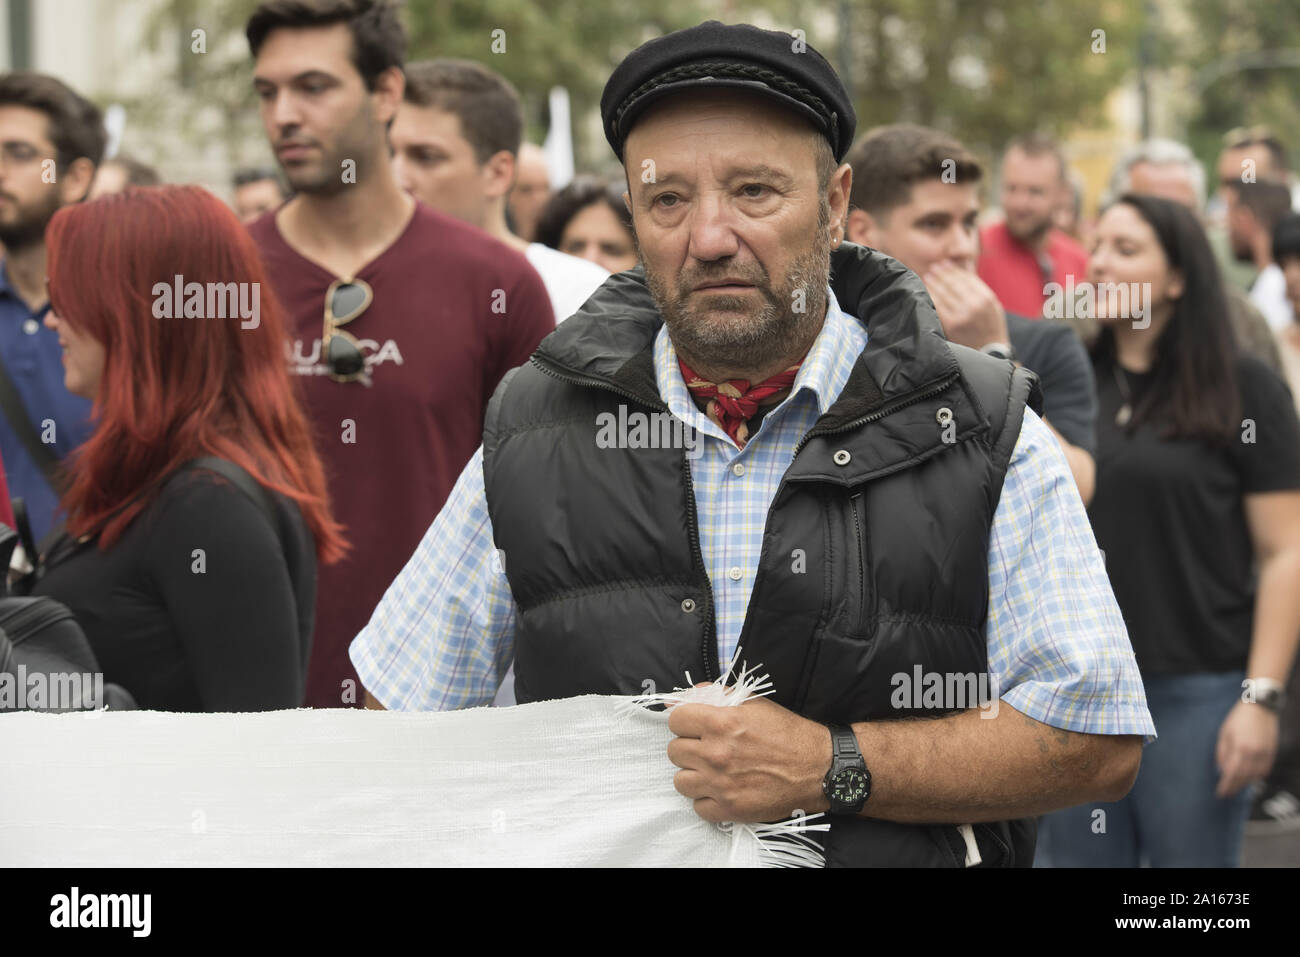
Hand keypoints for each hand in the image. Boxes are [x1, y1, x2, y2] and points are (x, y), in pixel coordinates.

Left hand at [667, 691, 831, 822]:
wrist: (816, 768)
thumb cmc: (786, 733)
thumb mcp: (752, 702)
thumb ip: (712, 696)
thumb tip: (675, 700)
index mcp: (721, 722)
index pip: (676, 720)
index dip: (685, 722)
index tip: (696, 727)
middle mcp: (716, 753)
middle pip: (674, 751)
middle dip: (689, 748)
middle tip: (707, 749)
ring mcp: (721, 784)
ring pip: (681, 781)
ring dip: (694, 775)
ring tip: (712, 771)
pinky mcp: (730, 809)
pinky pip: (697, 807)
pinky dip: (707, 799)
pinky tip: (721, 790)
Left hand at [923, 264, 1009, 350]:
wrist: (990, 353)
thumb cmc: (990, 328)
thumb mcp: (993, 306)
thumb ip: (979, 290)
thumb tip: (962, 272)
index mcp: (987, 297)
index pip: (966, 278)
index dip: (953, 270)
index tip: (944, 264)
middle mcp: (975, 304)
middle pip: (953, 283)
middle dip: (941, 274)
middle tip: (933, 268)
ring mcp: (963, 315)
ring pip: (944, 293)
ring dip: (934, 283)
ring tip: (927, 277)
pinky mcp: (952, 325)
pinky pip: (938, 306)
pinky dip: (931, 296)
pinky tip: (926, 291)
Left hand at [1214, 700, 1278, 797]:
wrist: (1260, 707)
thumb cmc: (1238, 719)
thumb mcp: (1224, 733)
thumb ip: (1222, 752)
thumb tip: (1221, 770)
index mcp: (1240, 748)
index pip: (1232, 773)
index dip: (1226, 785)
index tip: (1220, 793)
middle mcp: (1254, 753)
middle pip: (1244, 777)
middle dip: (1234, 787)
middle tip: (1226, 794)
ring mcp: (1265, 754)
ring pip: (1255, 776)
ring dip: (1245, 783)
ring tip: (1235, 787)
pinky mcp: (1272, 752)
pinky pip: (1264, 770)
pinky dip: (1256, 776)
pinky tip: (1249, 779)